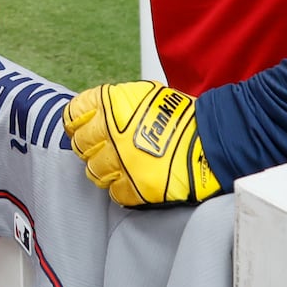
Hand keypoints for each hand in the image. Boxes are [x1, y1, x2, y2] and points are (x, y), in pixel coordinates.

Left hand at [63, 81, 222, 206]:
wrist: (214, 140)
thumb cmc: (181, 115)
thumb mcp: (144, 94)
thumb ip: (115, 103)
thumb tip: (93, 114)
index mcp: (111, 105)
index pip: (73, 115)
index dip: (76, 123)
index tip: (81, 129)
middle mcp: (111, 132)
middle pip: (80, 146)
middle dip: (89, 148)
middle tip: (104, 149)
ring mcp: (122, 161)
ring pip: (94, 171)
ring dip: (104, 169)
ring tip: (119, 166)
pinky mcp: (135, 187)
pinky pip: (114, 192)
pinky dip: (122, 188)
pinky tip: (133, 180)